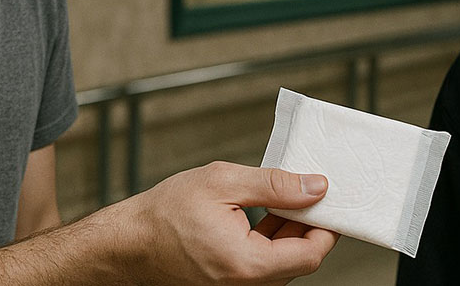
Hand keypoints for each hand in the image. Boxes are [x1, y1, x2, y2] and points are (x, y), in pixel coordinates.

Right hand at [106, 161, 338, 284]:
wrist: (128, 242)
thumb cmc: (165, 214)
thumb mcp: (223, 183)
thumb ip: (276, 185)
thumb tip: (316, 187)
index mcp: (247, 265)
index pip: (311, 254)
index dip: (328, 226)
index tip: (332, 200)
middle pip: (299, 260)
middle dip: (310, 225)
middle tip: (313, 190)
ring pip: (283, 263)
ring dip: (292, 231)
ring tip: (290, 197)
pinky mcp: (231, 284)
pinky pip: (264, 265)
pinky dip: (273, 240)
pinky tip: (271, 213)